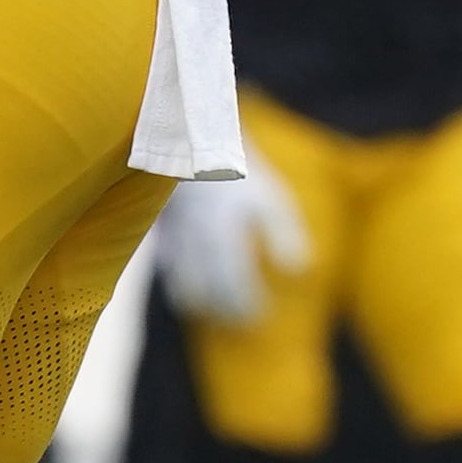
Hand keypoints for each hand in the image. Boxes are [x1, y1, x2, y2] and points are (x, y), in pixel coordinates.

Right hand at [152, 146, 308, 323]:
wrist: (197, 140)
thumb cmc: (242, 173)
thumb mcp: (271, 197)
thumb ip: (283, 233)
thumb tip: (298, 270)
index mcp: (222, 226)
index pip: (231, 275)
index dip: (244, 299)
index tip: (258, 315)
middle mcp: (195, 233)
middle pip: (204, 283)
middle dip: (222, 306)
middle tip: (240, 322)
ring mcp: (175, 231)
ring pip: (179, 277)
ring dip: (197, 299)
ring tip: (214, 311)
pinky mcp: (163, 227)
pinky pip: (167, 262)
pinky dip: (177, 279)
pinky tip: (189, 289)